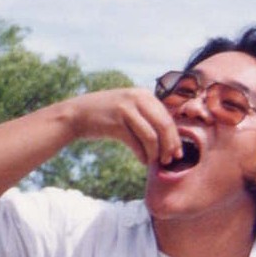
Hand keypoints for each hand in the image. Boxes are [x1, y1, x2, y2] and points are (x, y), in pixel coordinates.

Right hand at [63, 88, 182, 166]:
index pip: (168, 118)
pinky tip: (144, 161)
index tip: (178, 153)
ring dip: (156, 153)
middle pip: (164, 126)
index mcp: (144, 94)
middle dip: (169, 147)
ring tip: (155, 162)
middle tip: (169, 161)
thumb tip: (172, 139)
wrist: (77, 114)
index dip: (176, 138)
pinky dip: (143, 155)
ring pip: (151, 137)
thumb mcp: (130, 108)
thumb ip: (149, 117)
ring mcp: (126, 109)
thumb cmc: (108, 115)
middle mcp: (137, 98)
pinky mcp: (116, 123)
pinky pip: (136, 143)